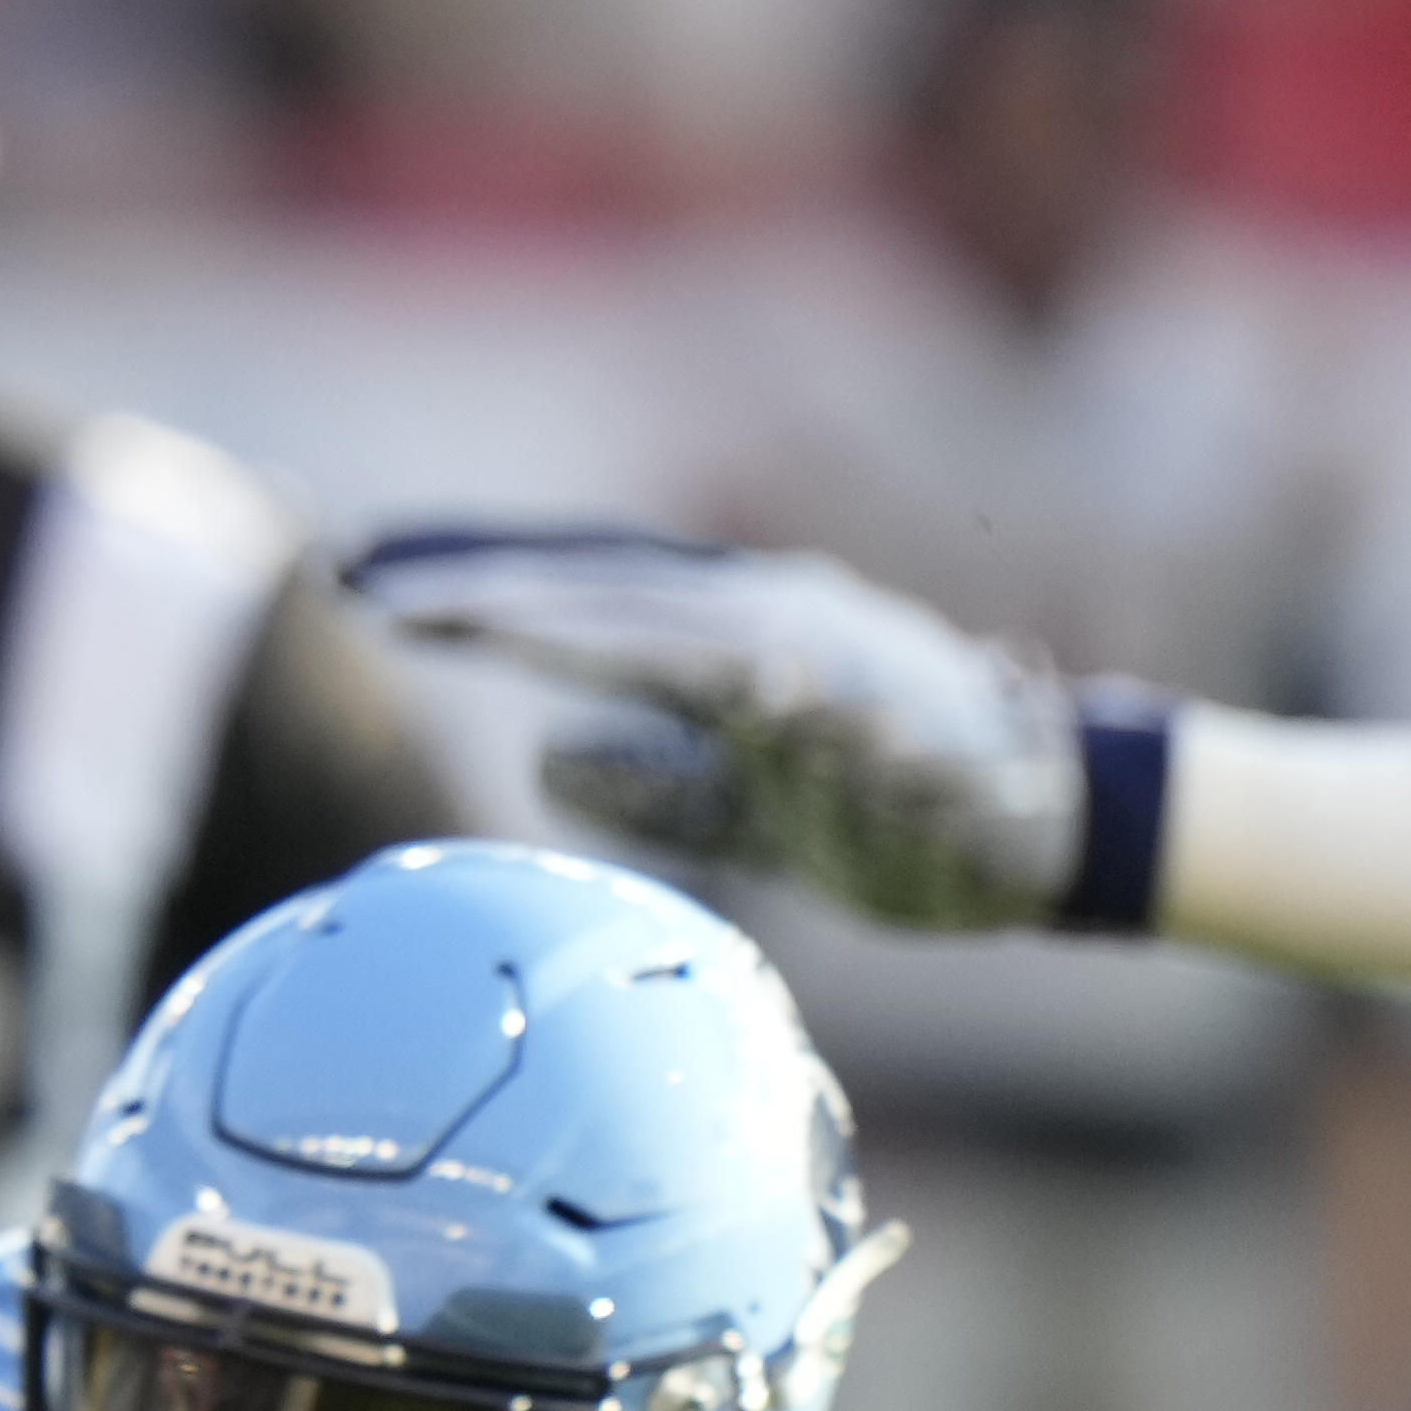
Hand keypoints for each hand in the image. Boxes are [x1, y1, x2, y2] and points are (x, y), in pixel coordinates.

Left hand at [347, 527, 1082, 928]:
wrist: (1052, 831)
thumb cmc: (883, 812)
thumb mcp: (738, 801)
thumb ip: (647, 778)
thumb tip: (544, 760)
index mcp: (733, 634)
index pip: (581, 596)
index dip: (475, 584)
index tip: (359, 579)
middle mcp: (781, 624)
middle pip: (608, 601)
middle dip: (484, 593)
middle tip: (363, 586)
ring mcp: (849, 672)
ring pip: (700, 639)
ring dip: (585, 621)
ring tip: (470, 614)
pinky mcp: (915, 736)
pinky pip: (845, 717)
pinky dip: (798, 703)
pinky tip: (759, 690)